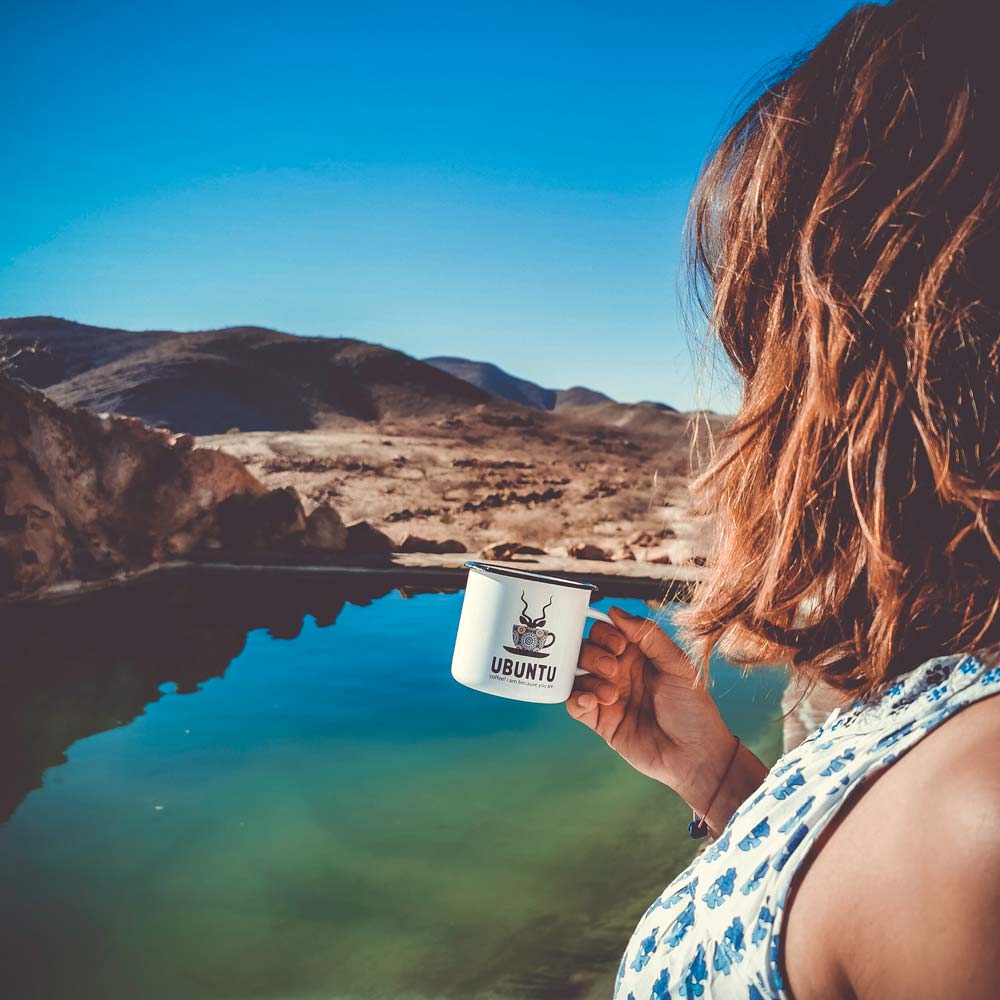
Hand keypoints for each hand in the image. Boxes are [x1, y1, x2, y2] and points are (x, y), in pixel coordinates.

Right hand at [567, 607, 765, 833]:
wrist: (695, 756)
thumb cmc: (693, 709)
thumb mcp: (677, 665)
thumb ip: (648, 635)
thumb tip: (614, 611)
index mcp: (637, 654)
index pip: (605, 631)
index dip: (605, 633)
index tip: (620, 646)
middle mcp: (619, 671)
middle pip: (585, 649)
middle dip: (593, 655)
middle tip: (614, 669)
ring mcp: (607, 695)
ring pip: (576, 674)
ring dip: (587, 678)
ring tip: (610, 695)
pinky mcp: (600, 721)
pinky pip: (573, 703)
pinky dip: (576, 699)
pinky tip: (594, 703)